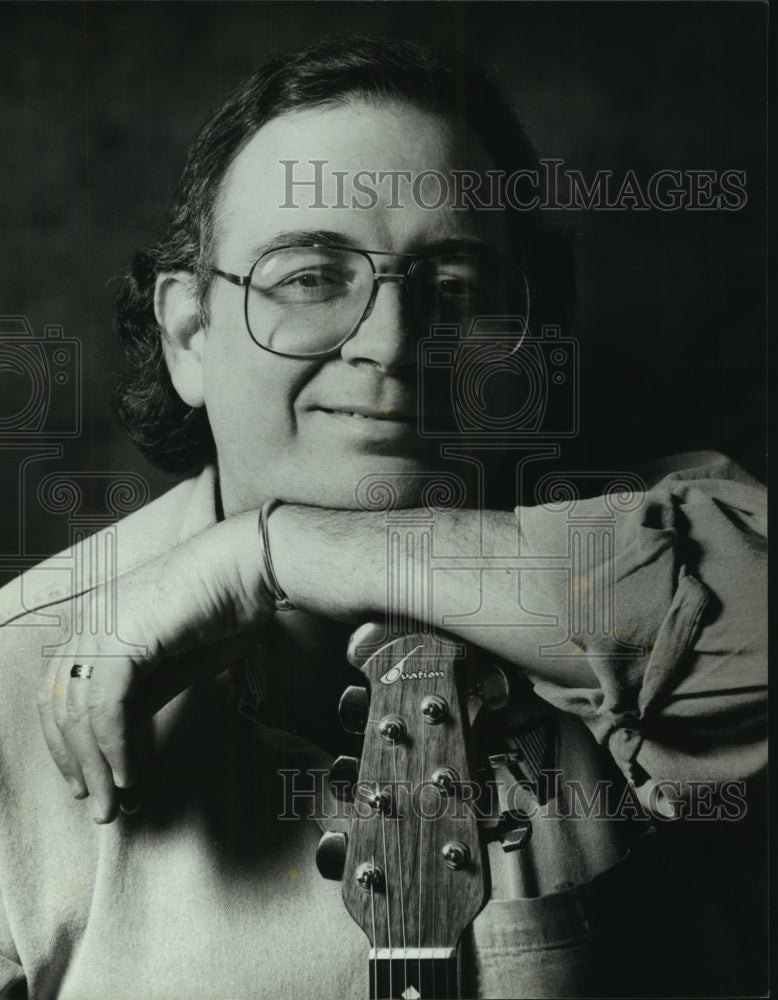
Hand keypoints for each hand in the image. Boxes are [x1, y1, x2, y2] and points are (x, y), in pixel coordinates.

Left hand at [36, 512, 273, 822]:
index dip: (67, 746)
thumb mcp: (169, 667)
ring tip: (114, 803)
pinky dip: (116, 747)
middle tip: (100, 808)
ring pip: (79, 714)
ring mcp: (100, 629)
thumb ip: (139, 701)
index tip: (87, 784)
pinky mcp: (124, 639)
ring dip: (96, 767)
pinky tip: (129, 774)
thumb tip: (119, 756)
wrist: (248, 571)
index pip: (58, 696)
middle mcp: (86, 624)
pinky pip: (108, 707)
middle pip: (60, 709)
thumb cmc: (219, 612)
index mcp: (92, 625)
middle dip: (77, 766)